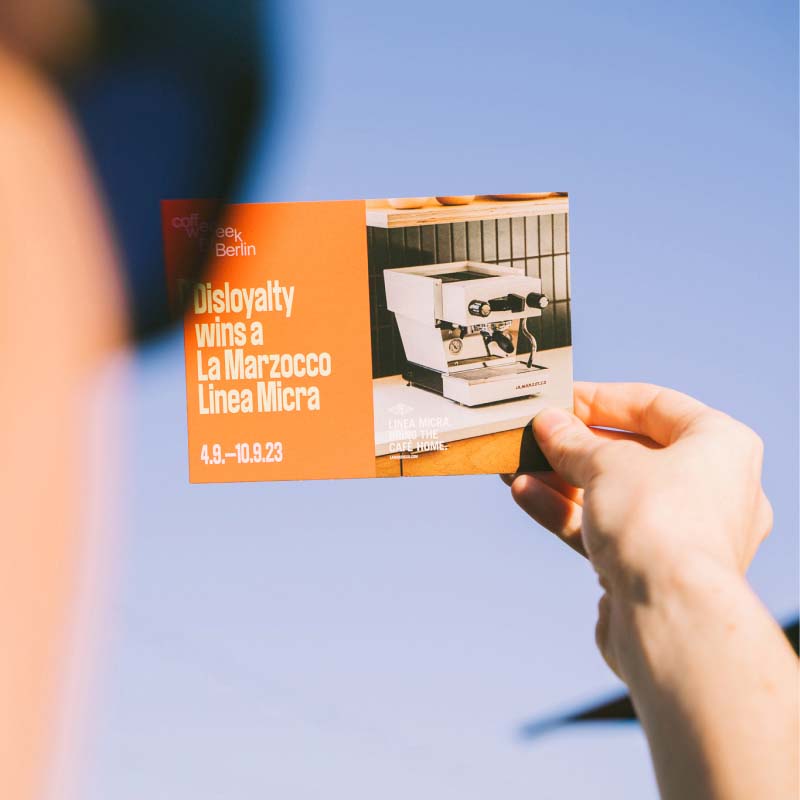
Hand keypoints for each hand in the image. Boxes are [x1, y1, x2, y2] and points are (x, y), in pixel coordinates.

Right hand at [506, 382, 772, 676]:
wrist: (670, 616)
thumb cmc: (658, 522)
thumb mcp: (606, 463)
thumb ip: (572, 441)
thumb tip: (547, 424)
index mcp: (719, 445)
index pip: (654, 405)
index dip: (600, 399)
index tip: (558, 399)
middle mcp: (710, 487)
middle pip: (629, 453)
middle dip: (572, 446)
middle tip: (532, 436)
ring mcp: (682, 531)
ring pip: (612, 494)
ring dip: (560, 479)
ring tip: (515, 467)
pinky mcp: (653, 567)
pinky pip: (605, 528)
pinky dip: (566, 511)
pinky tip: (526, 495)